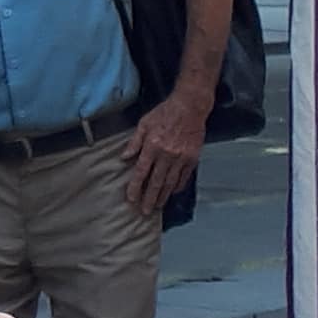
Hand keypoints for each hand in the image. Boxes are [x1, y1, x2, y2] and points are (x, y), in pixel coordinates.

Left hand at [121, 92, 208, 216]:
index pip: (141, 172)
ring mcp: (181, 158)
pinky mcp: (192, 158)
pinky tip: (171, 192)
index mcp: (152, 146)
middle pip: (156, 182)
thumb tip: (124, 157)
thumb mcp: (144, 123)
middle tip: (144, 211)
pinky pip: (184, 177)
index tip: (131, 199)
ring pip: (170, 183)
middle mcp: (166, 154)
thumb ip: (134, 142)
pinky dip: (177, 187)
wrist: (190, 106)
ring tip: (157, 206)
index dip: (135, 187)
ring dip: (162, 196)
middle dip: (149, 199)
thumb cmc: (165, 112)